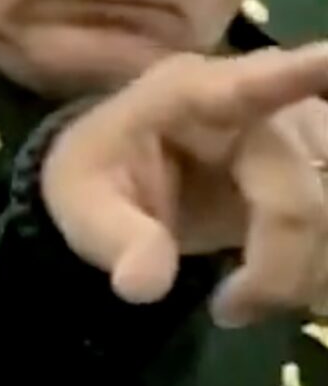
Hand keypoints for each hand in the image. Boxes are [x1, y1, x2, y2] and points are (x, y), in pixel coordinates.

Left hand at [42, 44, 327, 324]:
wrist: (128, 176)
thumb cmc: (104, 172)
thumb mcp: (81, 202)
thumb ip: (114, 237)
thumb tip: (144, 285)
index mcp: (192, 95)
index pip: (254, 84)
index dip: (302, 75)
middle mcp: (265, 107)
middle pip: (303, 198)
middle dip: (277, 269)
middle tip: (229, 310)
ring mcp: (306, 134)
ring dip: (307, 272)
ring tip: (247, 299)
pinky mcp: (325, 165)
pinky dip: (320, 268)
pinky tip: (293, 289)